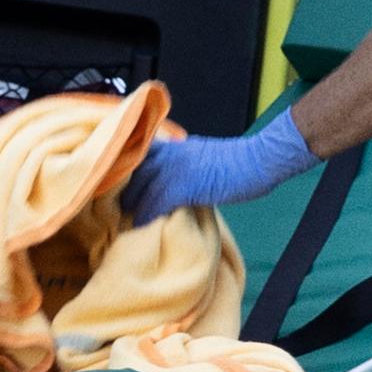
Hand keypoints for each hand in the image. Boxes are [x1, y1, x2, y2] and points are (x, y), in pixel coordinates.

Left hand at [121, 110, 316, 219]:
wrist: (258, 161)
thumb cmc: (236, 164)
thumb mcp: (200, 158)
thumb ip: (178, 166)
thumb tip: (162, 186)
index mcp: (170, 146)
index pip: (133, 155)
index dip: (122, 174)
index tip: (113, 191)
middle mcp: (167, 152)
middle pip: (130, 173)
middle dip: (121, 193)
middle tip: (116, 212)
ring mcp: (173, 166)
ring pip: (138, 189)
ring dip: (131, 207)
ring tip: (126, 223)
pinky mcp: (183, 183)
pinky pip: (156, 202)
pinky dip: (148, 216)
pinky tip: (144, 226)